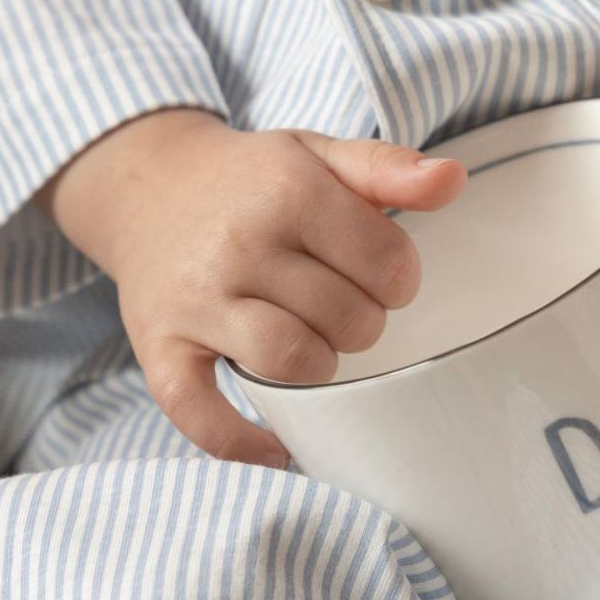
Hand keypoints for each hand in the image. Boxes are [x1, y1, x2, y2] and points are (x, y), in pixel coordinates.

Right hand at [35, 110, 465, 465]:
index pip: (389, 264)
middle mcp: (238, 245)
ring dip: (321, 365)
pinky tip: (277, 445)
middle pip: (349, 318)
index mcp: (287, 191)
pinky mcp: (160, 349)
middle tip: (340, 303)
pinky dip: (245, 442)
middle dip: (363, 320)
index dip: (399, 279)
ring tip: (311, 341)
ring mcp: (195, 302)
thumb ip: (387, 166)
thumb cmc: (248, 181)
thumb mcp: (316, 154)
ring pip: (293, 361)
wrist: (147, 187)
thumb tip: (452, 181)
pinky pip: (202, 415)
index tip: (378, 274)